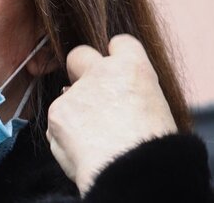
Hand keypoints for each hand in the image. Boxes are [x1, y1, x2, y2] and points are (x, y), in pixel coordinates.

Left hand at [45, 34, 176, 194]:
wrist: (135, 170)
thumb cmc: (155, 149)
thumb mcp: (157, 109)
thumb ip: (131, 94)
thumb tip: (116, 100)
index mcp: (133, 68)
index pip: (120, 43)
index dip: (116, 57)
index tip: (116, 70)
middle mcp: (101, 71)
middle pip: (79, 55)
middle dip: (80, 70)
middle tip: (89, 96)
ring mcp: (76, 91)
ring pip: (67, 97)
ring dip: (75, 114)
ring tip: (96, 142)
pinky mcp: (57, 112)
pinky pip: (57, 123)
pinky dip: (65, 136)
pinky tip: (83, 152)